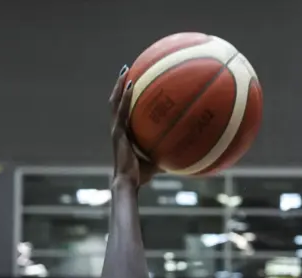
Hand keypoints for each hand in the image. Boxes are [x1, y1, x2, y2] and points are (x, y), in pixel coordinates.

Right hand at [109, 67, 158, 187]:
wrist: (128, 182)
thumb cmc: (142, 176)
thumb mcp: (158, 162)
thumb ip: (168, 155)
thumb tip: (186, 154)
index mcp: (124, 133)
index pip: (123, 111)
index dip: (125, 97)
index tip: (132, 83)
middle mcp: (118, 128)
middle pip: (116, 102)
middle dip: (120, 85)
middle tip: (127, 70)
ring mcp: (116, 129)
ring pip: (115, 102)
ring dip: (120, 85)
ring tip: (126, 70)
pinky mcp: (117, 132)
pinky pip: (121, 110)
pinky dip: (125, 96)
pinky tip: (131, 84)